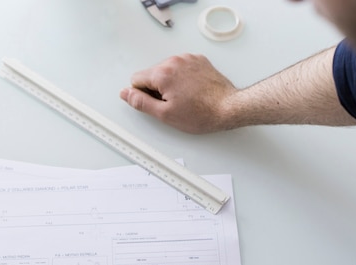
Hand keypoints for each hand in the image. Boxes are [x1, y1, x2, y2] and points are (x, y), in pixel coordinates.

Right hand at [120, 54, 239, 133]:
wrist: (229, 108)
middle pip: (151, 74)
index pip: (136, 79)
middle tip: (173, 104)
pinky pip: (181, 67)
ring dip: (170, 83)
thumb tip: (126, 94)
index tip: (157, 104)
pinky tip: (192, 91)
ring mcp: (188, 59)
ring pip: (166, 70)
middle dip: (157, 89)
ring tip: (185, 98)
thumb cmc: (202, 113)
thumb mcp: (164, 114)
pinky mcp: (198, 60)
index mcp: (162, 73)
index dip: (143, 95)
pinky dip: (183, 78)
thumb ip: (140, 102)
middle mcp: (174, 61)